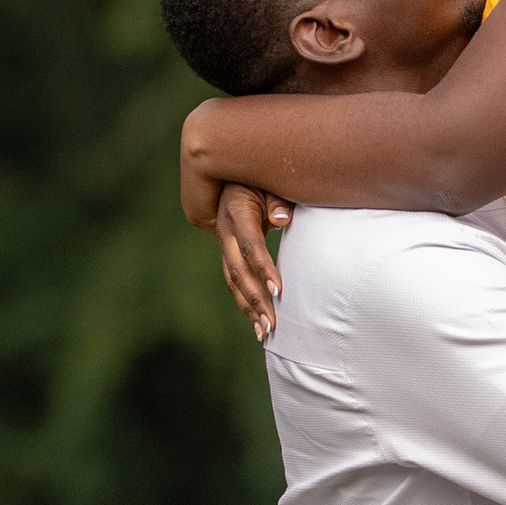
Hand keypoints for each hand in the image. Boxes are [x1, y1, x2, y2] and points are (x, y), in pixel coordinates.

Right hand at [216, 185, 293, 340]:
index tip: (279, 291)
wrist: (239, 172)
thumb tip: (281, 218)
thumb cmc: (266, 174)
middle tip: (272, 324)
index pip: (250, 244)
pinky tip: (258, 323)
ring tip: (265, 333)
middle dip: (255, 299)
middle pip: (237, 270)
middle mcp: (225, 228)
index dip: (263, 267)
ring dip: (249, 308)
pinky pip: (234, 280)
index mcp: (236, 209)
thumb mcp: (273, 180)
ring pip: (233, 280)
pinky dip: (246, 302)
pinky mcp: (228, 252)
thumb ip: (279, 198)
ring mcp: (224, 242)